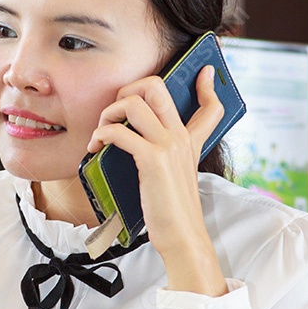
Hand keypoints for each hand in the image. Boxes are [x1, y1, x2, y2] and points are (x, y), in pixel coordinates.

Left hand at [87, 66, 227, 294]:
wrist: (181, 236)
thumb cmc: (171, 211)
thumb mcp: (175, 179)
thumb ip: (165, 159)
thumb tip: (137, 147)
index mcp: (190, 142)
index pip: (210, 106)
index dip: (209, 86)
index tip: (206, 72)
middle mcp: (181, 138)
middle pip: (157, 87)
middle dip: (127, 89)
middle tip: (114, 112)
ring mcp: (169, 146)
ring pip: (133, 103)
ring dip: (108, 113)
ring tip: (100, 133)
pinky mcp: (153, 159)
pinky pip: (120, 131)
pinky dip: (102, 134)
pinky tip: (96, 148)